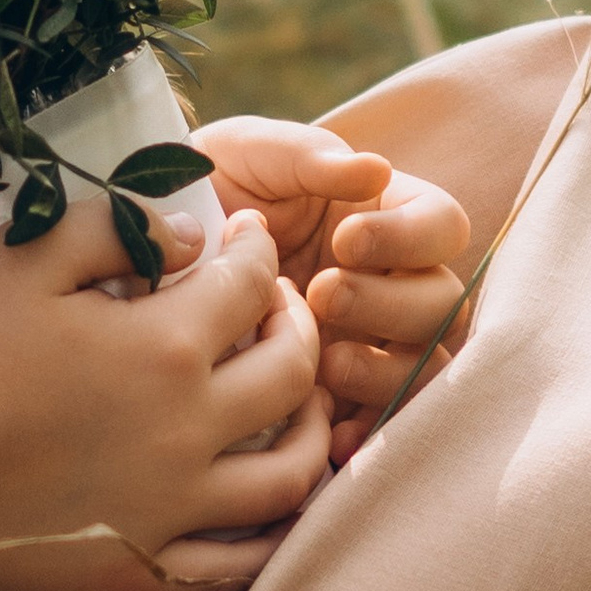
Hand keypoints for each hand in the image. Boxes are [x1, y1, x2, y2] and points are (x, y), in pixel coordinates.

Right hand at [0, 196, 327, 590]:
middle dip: (298, 325)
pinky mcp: (144, 561)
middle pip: (291, 374)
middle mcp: (188, 430)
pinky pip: (239, 563)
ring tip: (298, 402)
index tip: (246, 234)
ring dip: (310, 427)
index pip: (246, 284)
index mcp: (164, 347)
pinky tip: (271, 509)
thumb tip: (191, 235)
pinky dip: (272, 537)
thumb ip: (115, 228)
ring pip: (289, 474)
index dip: (255, 248)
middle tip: (277, 304)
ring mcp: (172, 507)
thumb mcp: (24, 256)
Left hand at [194, 113, 470, 461]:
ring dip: (385, 370)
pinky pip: (381, 423)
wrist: (148, 259)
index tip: (346, 239)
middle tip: (322, 294)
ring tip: (325, 363)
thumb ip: (305, 156)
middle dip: (388, 305)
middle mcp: (390, 281)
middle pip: (442, 304)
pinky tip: (330, 435)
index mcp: (383, 216)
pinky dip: (367, 432)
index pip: (442, 224)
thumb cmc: (211, 188)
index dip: (409, 237)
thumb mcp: (246, 155)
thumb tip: (374, 170)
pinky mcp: (342, 395)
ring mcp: (371, 342)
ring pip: (425, 367)